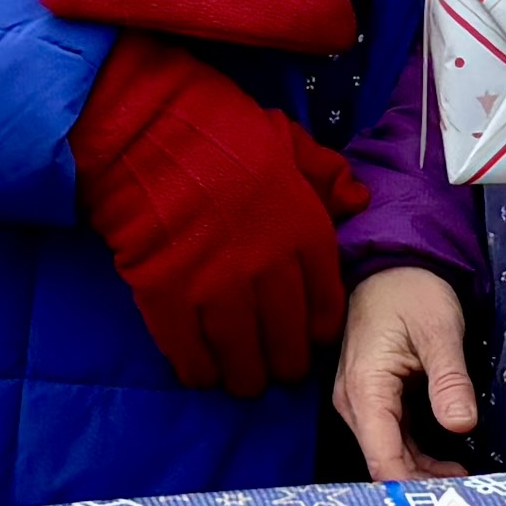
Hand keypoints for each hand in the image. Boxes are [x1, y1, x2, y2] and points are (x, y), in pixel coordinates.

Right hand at [72, 37, 363, 400]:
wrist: (146, 125)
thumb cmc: (218, 128)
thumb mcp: (286, 140)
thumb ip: (324, 173)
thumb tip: (358, 198)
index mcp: (302, 229)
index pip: (325, 303)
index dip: (319, 330)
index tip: (312, 338)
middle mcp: (266, 266)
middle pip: (286, 340)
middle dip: (285, 363)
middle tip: (277, 369)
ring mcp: (215, 285)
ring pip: (241, 356)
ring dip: (244, 376)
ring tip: (242, 379)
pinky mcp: (167, 295)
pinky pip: (189, 351)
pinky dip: (197, 369)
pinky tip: (200, 371)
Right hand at [336, 265, 482, 479]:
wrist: (391, 266)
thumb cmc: (412, 291)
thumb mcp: (439, 329)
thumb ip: (449, 378)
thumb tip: (462, 425)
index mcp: (366, 388)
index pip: (383, 458)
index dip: (413, 487)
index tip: (449, 503)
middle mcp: (355, 402)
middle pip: (385, 462)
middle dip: (423, 486)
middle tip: (471, 497)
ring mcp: (362, 403)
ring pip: (390, 454)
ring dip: (424, 474)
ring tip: (468, 483)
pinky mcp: (375, 400)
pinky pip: (393, 439)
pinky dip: (419, 456)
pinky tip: (449, 465)